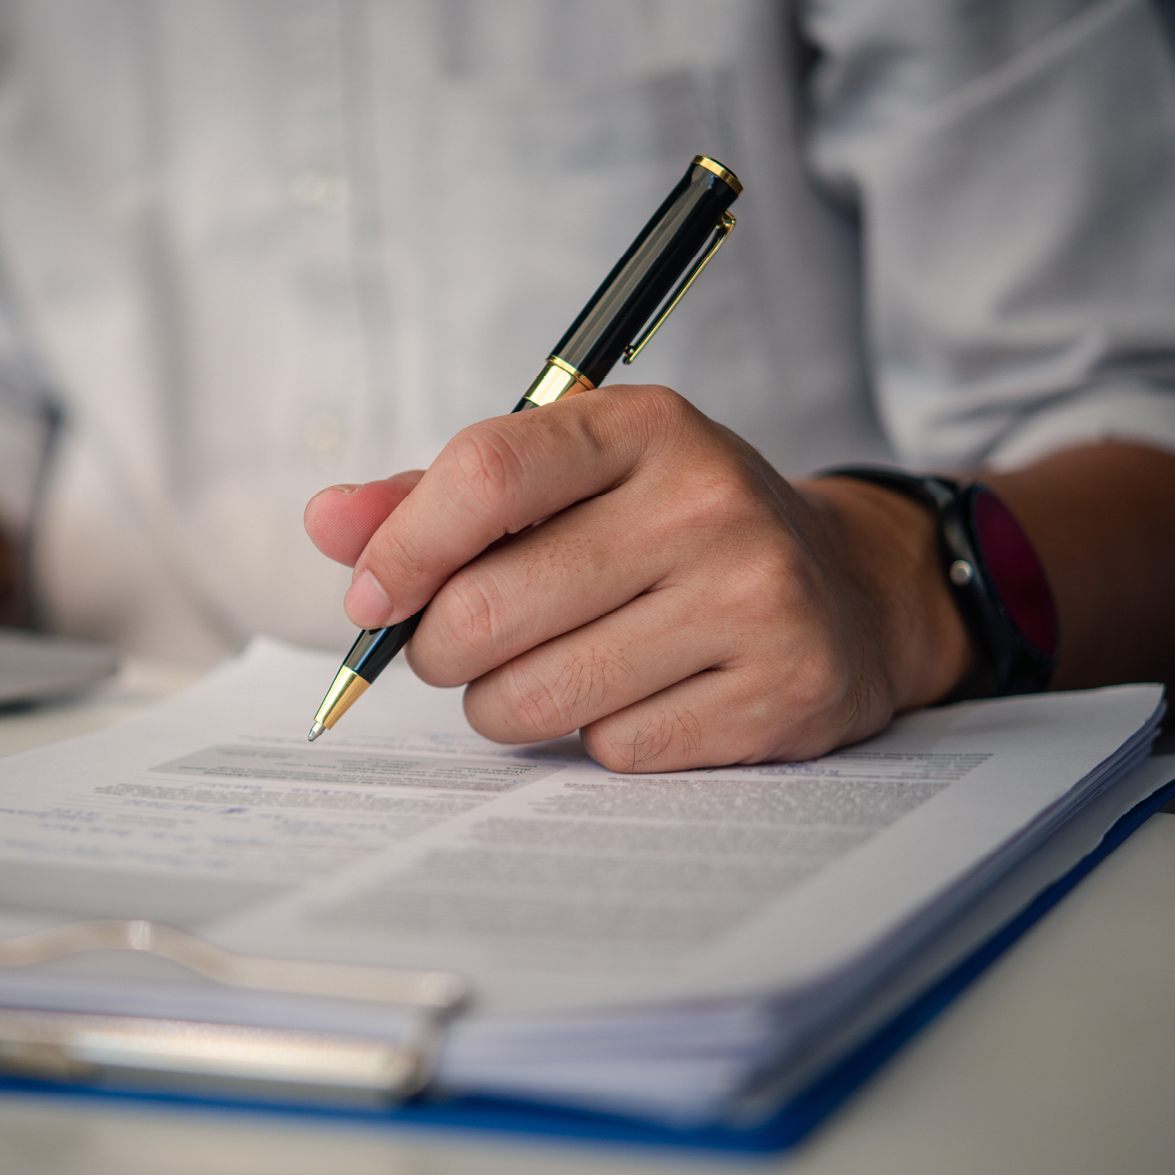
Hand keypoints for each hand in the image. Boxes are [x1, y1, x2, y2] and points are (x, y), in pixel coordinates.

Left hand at [303, 385, 972, 770]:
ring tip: (542, 672)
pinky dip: (596, 738)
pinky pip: (612, 748)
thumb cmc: (671, 529)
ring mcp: (754, 600)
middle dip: (441, 649)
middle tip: (458, 648)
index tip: (370, 599)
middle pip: (490, 607)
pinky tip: (636, 695)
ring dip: (505, 705)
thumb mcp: (573, 481)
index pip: (487, 475)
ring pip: (537, 696)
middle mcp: (708, 502)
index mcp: (644, 427)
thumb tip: (327, 523)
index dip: (402, 549)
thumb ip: (440, 497)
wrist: (848, 587)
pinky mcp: (779, 694)